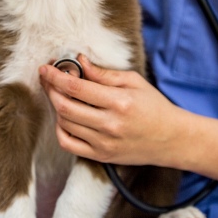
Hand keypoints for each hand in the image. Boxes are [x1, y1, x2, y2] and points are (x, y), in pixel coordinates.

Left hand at [39, 54, 188, 165]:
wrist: (172, 139)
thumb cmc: (154, 106)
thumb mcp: (134, 81)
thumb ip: (104, 73)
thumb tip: (80, 61)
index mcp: (119, 102)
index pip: (76, 87)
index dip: (55, 76)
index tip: (45, 67)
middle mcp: (109, 125)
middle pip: (65, 106)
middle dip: (50, 89)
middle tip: (47, 78)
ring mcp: (104, 143)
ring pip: (64, 124)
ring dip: (55, 106)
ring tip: (59, 94)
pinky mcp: (101, 156)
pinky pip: (68, 144)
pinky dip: (60, 129)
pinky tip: (64, 117)